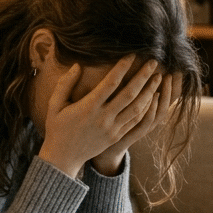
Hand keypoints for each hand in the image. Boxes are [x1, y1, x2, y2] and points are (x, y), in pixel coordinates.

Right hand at [37, 57, 162, 178]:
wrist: (63, 158)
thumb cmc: (57, 128)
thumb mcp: (55, 105)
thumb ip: (65, 84)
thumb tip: (77, 66)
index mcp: (88, 107)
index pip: (110, 83)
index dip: (122, 67)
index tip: (132, 55)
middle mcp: (103, 118)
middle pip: (129, 94)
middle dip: (143, 76)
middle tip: (153, 62)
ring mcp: (112, 129)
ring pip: (137, 108)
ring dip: (149, 92)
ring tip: (158, 78)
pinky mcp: (117, 137)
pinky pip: (135, 121)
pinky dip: (146, 108)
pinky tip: (151, 98)